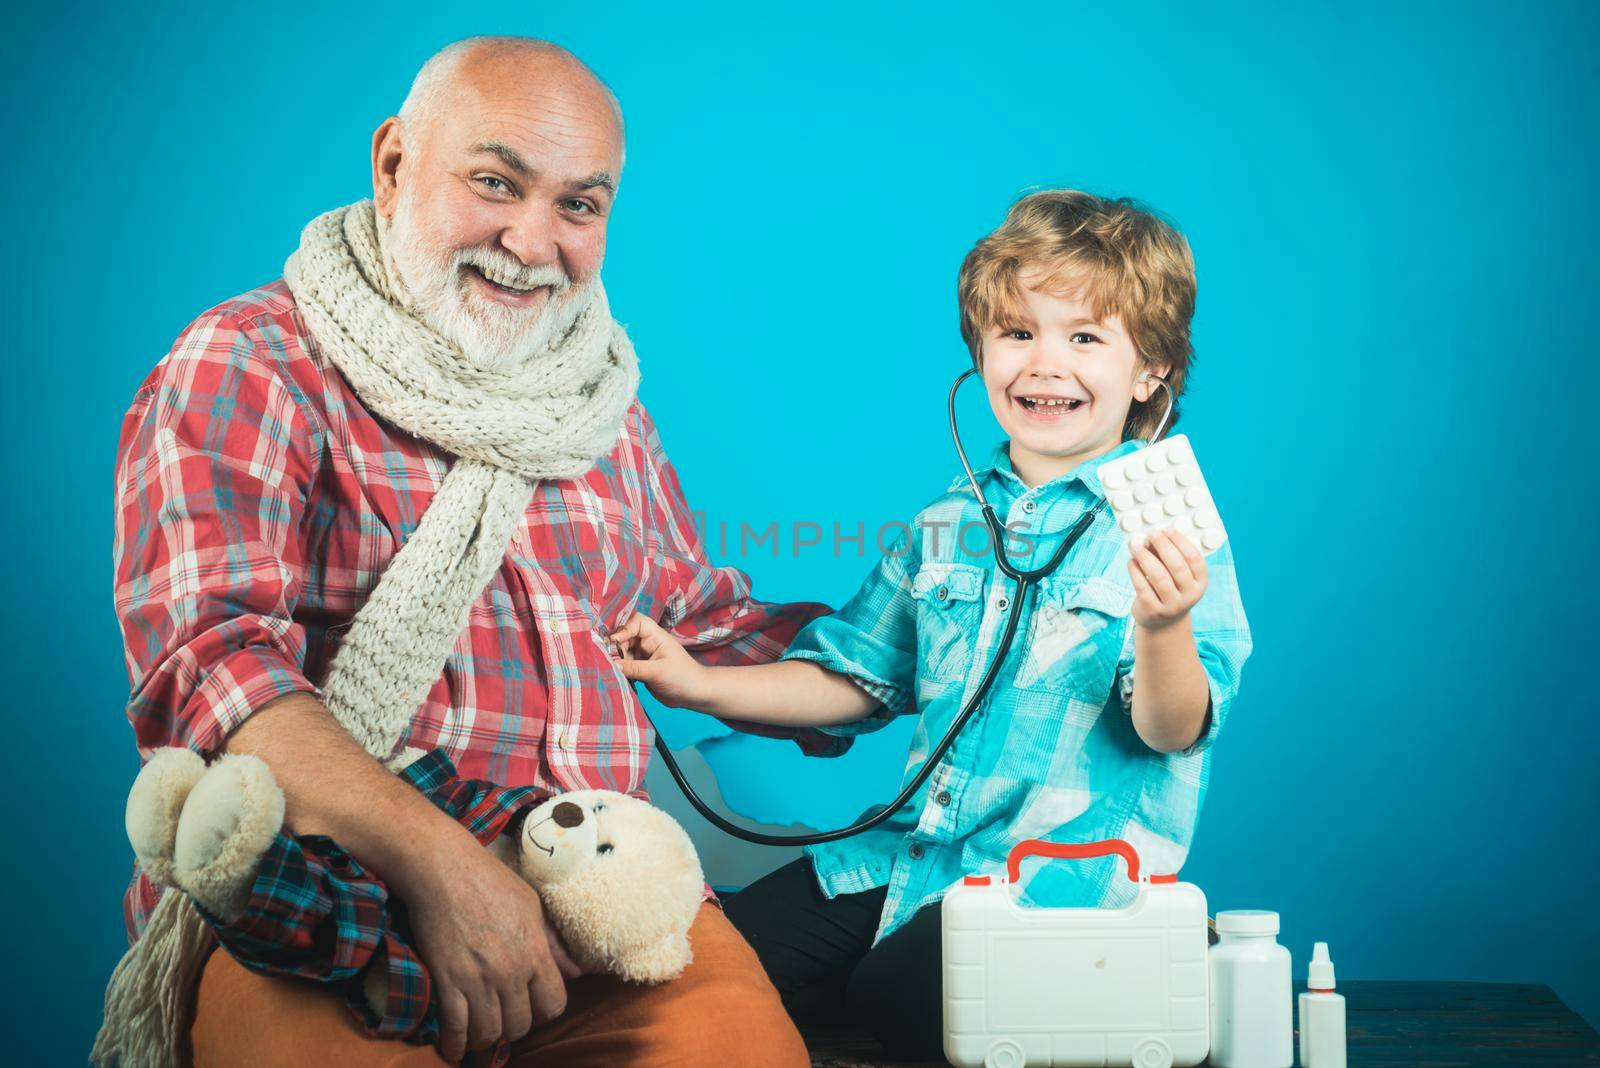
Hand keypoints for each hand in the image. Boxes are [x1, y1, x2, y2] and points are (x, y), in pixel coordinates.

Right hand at [398, 835, 582, 1062]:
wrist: (444, 869)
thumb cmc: (490, 881)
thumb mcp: (532, 905)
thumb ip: (553, 943)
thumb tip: (577, 972)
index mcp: (535, 950)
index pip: (554, 1004)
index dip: (544, 1011)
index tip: (532, 1007)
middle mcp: (512, 970)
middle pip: (521, 1024)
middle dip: (514, 1027)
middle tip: (503, 1019)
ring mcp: (479, 978)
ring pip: (490, 1031)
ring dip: (485, 1038)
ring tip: (480, 1033)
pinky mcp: (449, 980)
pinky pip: (456, 1027)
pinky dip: (455, 1043)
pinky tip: (454, 1047)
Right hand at [608, 612, 711, 708]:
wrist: (693, 695)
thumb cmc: (682, 678)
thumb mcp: (657, 672)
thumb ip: (634, 668)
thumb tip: (610, 664)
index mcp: (655, 636)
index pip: (636, 621)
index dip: (623, 628)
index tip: (615, 642)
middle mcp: (647, 643)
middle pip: (624, 637)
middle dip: (615, 647)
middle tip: (608, 660)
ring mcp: (642, 656)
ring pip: (621, 652)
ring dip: (614, 660)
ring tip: (609, 669)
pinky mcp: (639, 669)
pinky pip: (623, 666)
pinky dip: (617, 670)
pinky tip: (613, 676)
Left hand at [1128, 528, 1207, 630]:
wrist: (1163, 623)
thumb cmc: (1170, 590)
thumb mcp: (1178, 577)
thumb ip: (1169, 557)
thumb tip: (1152, 536)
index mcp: (1200, 582)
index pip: (1195, 559)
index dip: (1180, 542)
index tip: (1167, 529)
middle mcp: (1189, 595)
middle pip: (1177, 566)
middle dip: (1163, 546)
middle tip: (1152, 534)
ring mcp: (1172, 605)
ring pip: (1159, 576)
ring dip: (1146, 557)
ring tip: (1136, 545)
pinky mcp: (1153, 611)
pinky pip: (1143, 587)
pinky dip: (1135, 571)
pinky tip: (1131, 561)